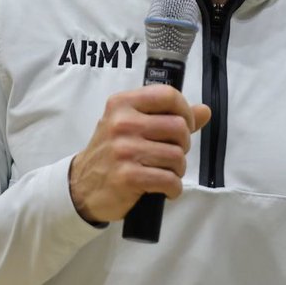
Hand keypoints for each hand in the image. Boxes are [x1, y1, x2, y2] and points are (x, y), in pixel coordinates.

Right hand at [68, 85, 210, 223]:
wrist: (81, 186)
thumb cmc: (112, 153)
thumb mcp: (133, 126)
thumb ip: (168, 116)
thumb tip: (204, 111)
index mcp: (123, 104)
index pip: (168, 95)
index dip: (185, 111)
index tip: (185, 126)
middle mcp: (122, 123)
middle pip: (178, 127)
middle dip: (183, 145)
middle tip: (171, 154)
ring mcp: (124, 150)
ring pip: (177, 155)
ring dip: (178, 169)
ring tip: (165, 172)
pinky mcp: (127, 177)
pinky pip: (169, 180)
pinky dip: (173, 188)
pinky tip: (165, 189)